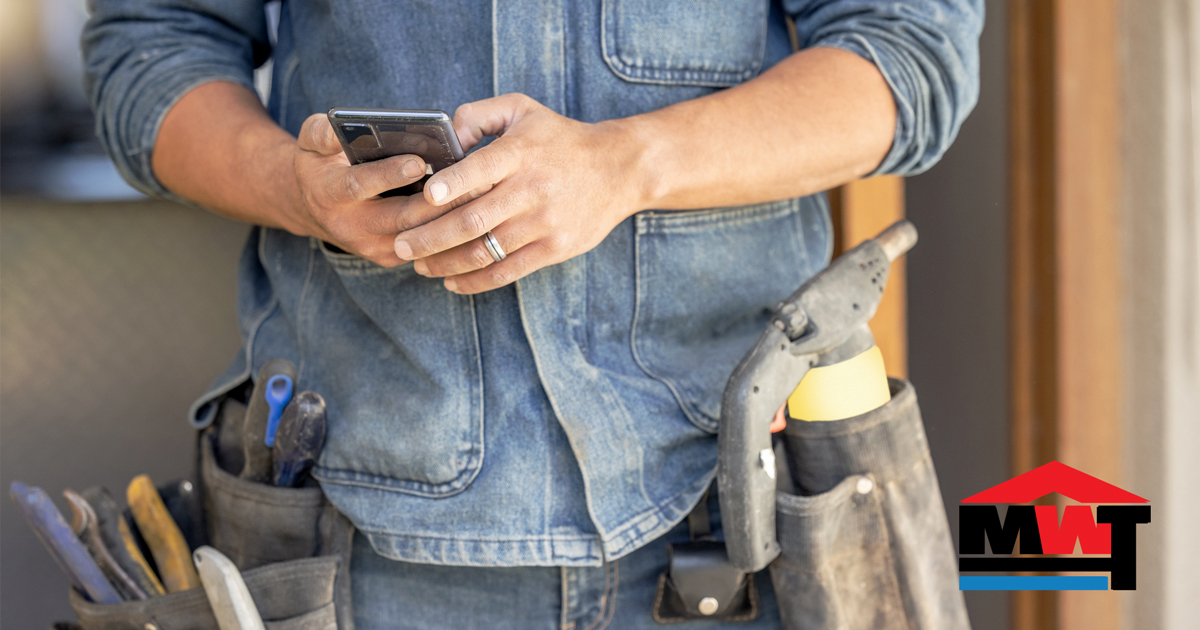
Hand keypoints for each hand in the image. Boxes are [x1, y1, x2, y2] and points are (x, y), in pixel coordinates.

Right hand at [290, 114, 468, 266]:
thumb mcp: (310, 141)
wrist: (315, 208)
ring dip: (451, 217)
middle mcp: (350, 227)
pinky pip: (426, 246)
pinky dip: (450, 231)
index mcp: (328, 194)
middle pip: (401, 217)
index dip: (388, 174)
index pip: (359, 186)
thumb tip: (339, 130)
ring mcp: (372, 247)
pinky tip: (476, 212)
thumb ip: (321, 132)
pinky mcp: (392, 257)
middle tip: (474, 180)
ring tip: (483, 194)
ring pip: (420, 235)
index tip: (417, 161)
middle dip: (438, 201)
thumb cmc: (321, 164)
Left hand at [393, 93, 647, 293]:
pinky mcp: (555, 248)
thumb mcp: (522, 109)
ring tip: (418, 266)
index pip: (480, 170)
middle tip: (400, 245)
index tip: (425, 196)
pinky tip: (451, 281)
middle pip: (473, 219)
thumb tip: (444, 137)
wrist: (618, 169)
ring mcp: (544, 222)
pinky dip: (476, 281)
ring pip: (486, 249)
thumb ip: (477, 114)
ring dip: (445, 263)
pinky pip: (508, 271)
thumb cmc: (559, 139)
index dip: (451, 184)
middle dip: (430, 237)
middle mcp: (532, 189)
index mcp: (521, 153)